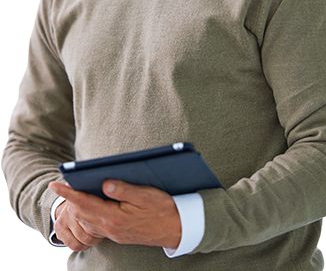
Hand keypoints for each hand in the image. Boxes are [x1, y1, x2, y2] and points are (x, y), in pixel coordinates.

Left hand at [48, 180, 180, 249]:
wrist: (176, 229)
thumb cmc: (163, 208)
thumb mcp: (145, 195)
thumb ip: (123, 190)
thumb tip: (104, 184)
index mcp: (115, 217)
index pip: (84, 203)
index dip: (68, 193)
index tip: (54, 183)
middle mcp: (110, 227)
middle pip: (81, 213)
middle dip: (69, 199)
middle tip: (62, 184)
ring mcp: (113, 233)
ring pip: (87, 221)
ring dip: (78, 207)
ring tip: (74, 192)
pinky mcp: (118, 234)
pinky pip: (96, 226)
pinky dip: (88, 214)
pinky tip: (91, 205)